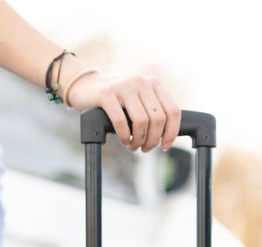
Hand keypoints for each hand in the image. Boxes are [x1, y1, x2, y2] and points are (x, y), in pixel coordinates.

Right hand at [66, 72, 181, 152]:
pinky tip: (124, 141)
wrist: (89, 88)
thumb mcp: (140, 101)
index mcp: (154, 84)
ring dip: (139, 140)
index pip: (173, 111)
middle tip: (145, 148)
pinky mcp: (107, 94)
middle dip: (153, 140)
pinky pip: (121, 122)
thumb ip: (154, 112)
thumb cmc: (118, 101)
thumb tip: (168, 138)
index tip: (165, 146)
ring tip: (134, 146)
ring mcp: (124, 86)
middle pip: (158, 119)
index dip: (171, 133)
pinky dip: (124, 137)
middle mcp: (141, 82)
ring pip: (142, 122)